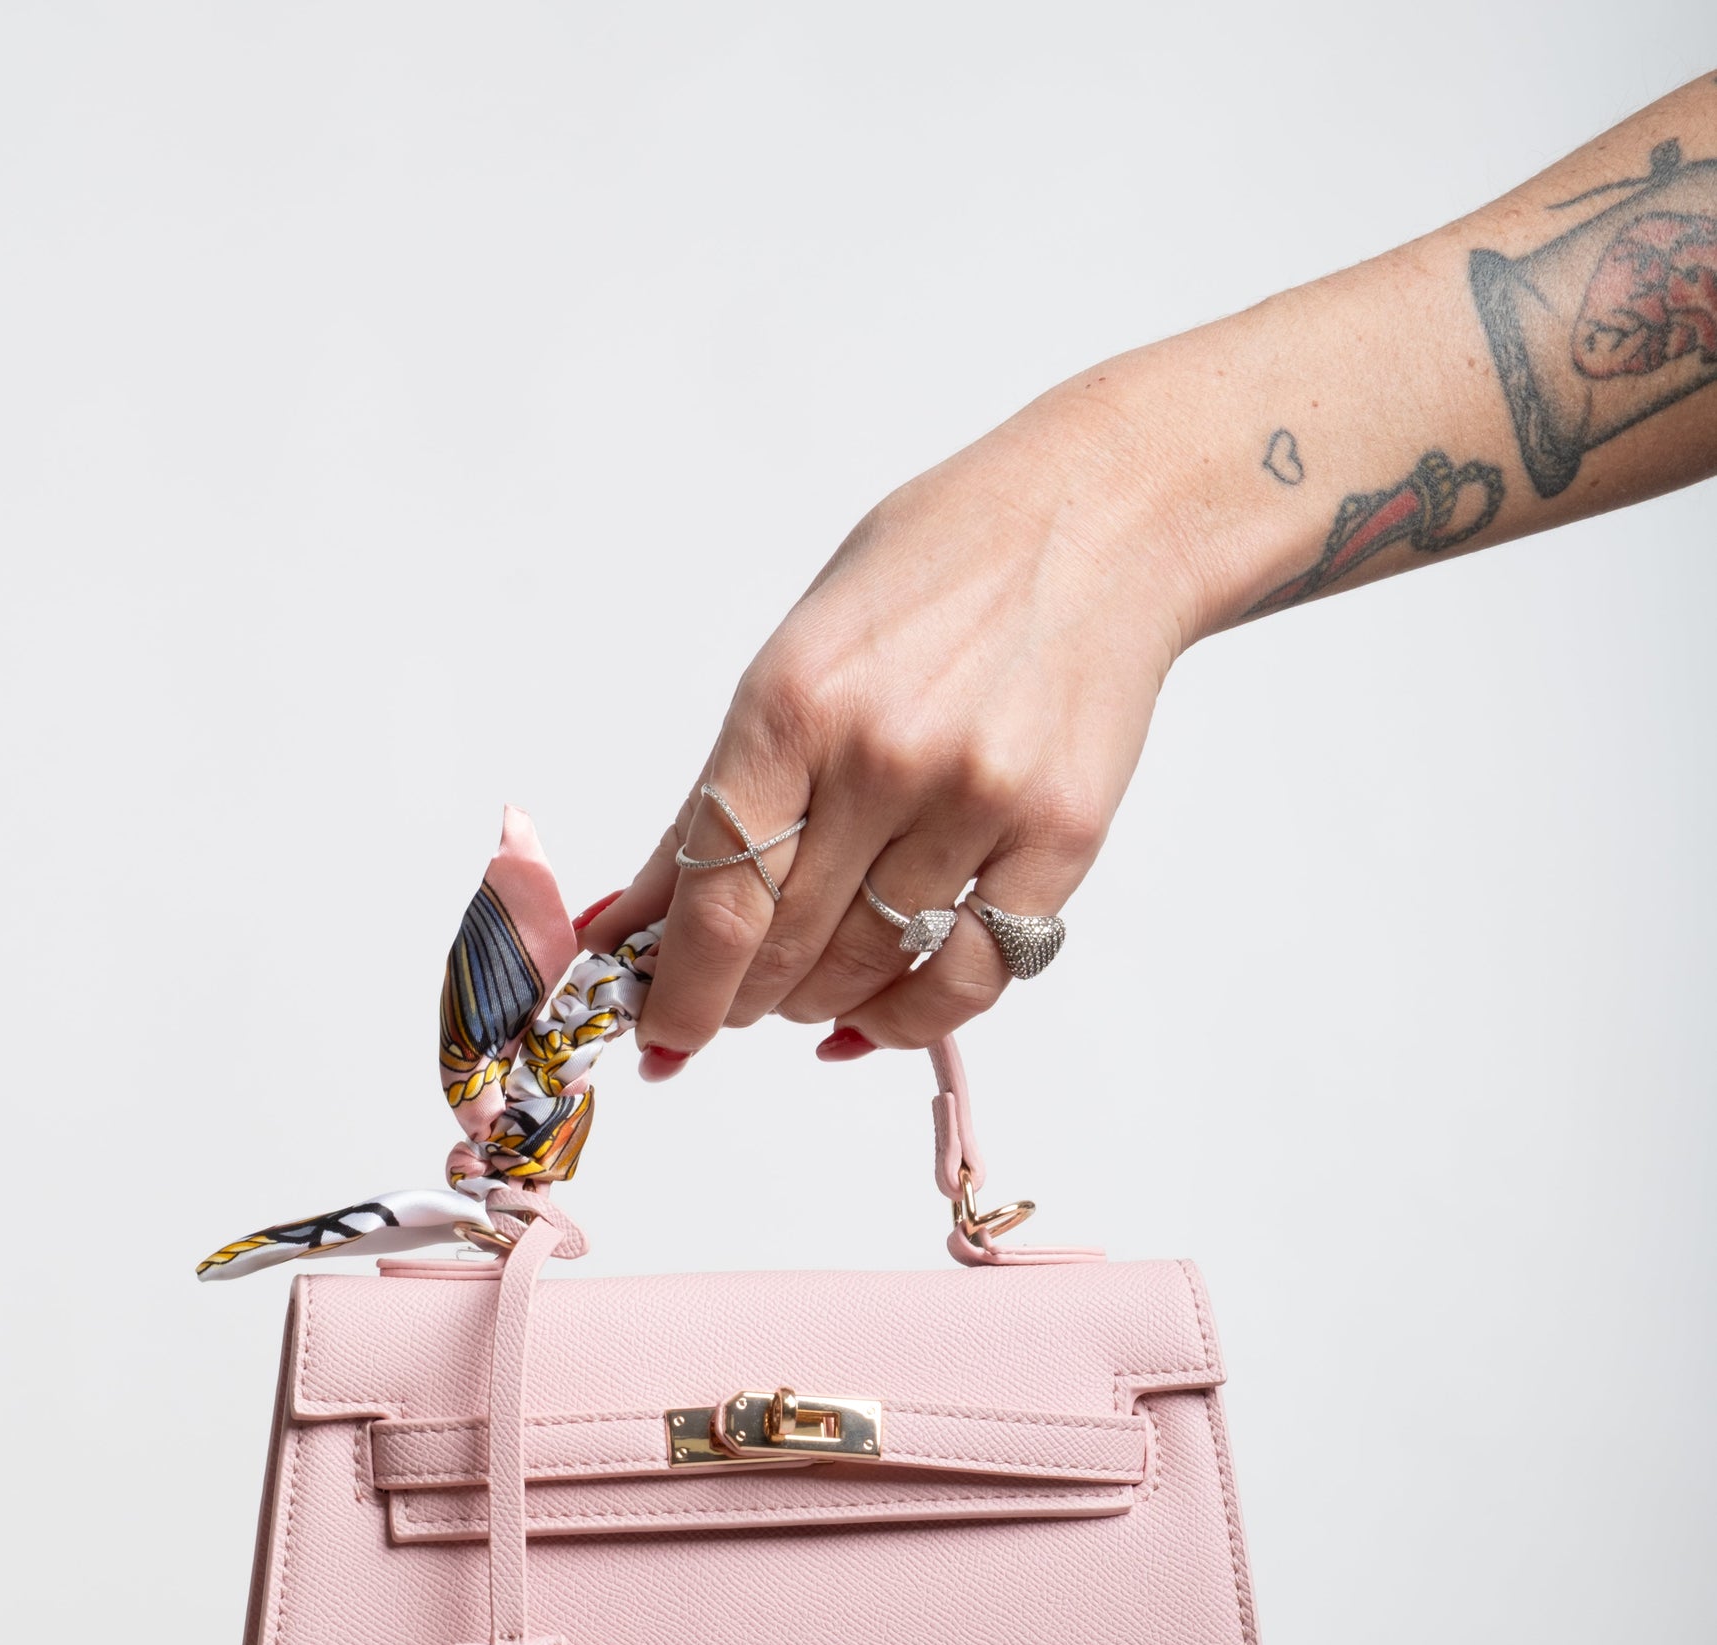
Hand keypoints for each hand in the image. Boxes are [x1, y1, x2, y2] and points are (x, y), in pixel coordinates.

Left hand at [582, 374, 1206, 1071]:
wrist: (1101, 518)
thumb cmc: (936, 575)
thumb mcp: (799, 653)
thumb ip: (721, 794)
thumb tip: (635, 916)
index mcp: (796, 699)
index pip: (717, 892)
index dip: (677, 987)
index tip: (653, 1034)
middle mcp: (884, 756)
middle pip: (785, 945)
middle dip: (738, 1000)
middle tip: (727, 1007)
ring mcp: (979, 801)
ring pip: (869, 970)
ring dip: (816, 1005)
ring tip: (802, 992)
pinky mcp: (1060, 838)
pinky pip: (972, 979)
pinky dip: (908, 1019)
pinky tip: (872, 1019)